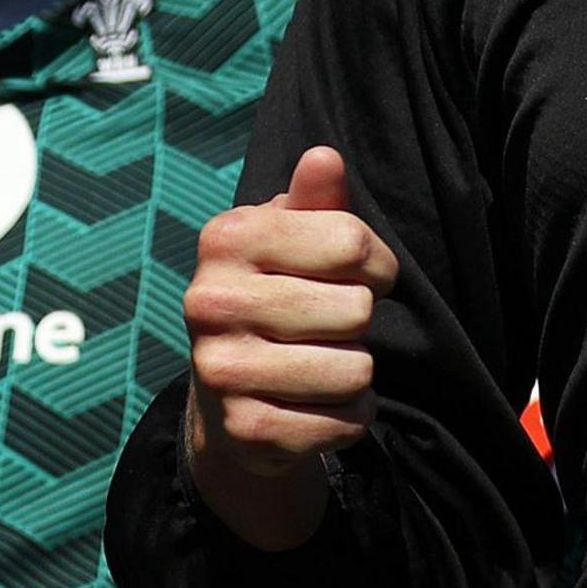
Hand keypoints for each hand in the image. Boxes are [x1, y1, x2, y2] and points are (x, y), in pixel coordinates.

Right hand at [183, 146, 397, 544]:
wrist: (225, 394)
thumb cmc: (275, 294)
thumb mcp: (292, 239)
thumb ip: (316, 200)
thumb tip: (324, 157)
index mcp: (227, 239)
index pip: (351, 243)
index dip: (375, 264)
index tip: (356, 276)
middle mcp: (211, 302)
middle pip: (357, 310)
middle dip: (360, 322)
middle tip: (328, 327)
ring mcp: (223, 371)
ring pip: (356, 370)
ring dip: (357, 373)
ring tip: (322, 364)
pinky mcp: (245, 429)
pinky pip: (345, 421)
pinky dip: (347, 416)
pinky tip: (314, 404)